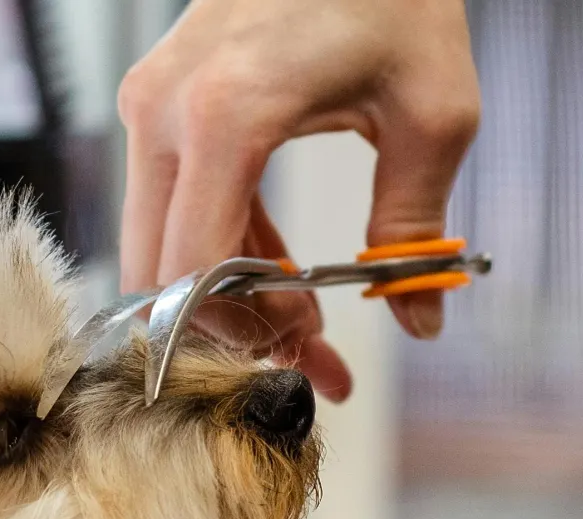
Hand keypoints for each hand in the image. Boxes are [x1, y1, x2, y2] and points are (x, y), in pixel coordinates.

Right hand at [118, 0, 481, 392]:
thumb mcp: (432, 115)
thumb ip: (418, 228)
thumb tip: (421, 318)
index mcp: (227, 114)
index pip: (194, 269)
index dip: (241, 330)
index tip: (299, 352)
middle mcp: (165, 111)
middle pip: (160, 272)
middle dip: (229, 330)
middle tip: (303, 354)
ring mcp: (150, 104)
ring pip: (160, 247)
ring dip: (226, 298)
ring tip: (306, 320)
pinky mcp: (155, 101)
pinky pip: (172, 206)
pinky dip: (220, 250)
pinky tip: (283, 270)